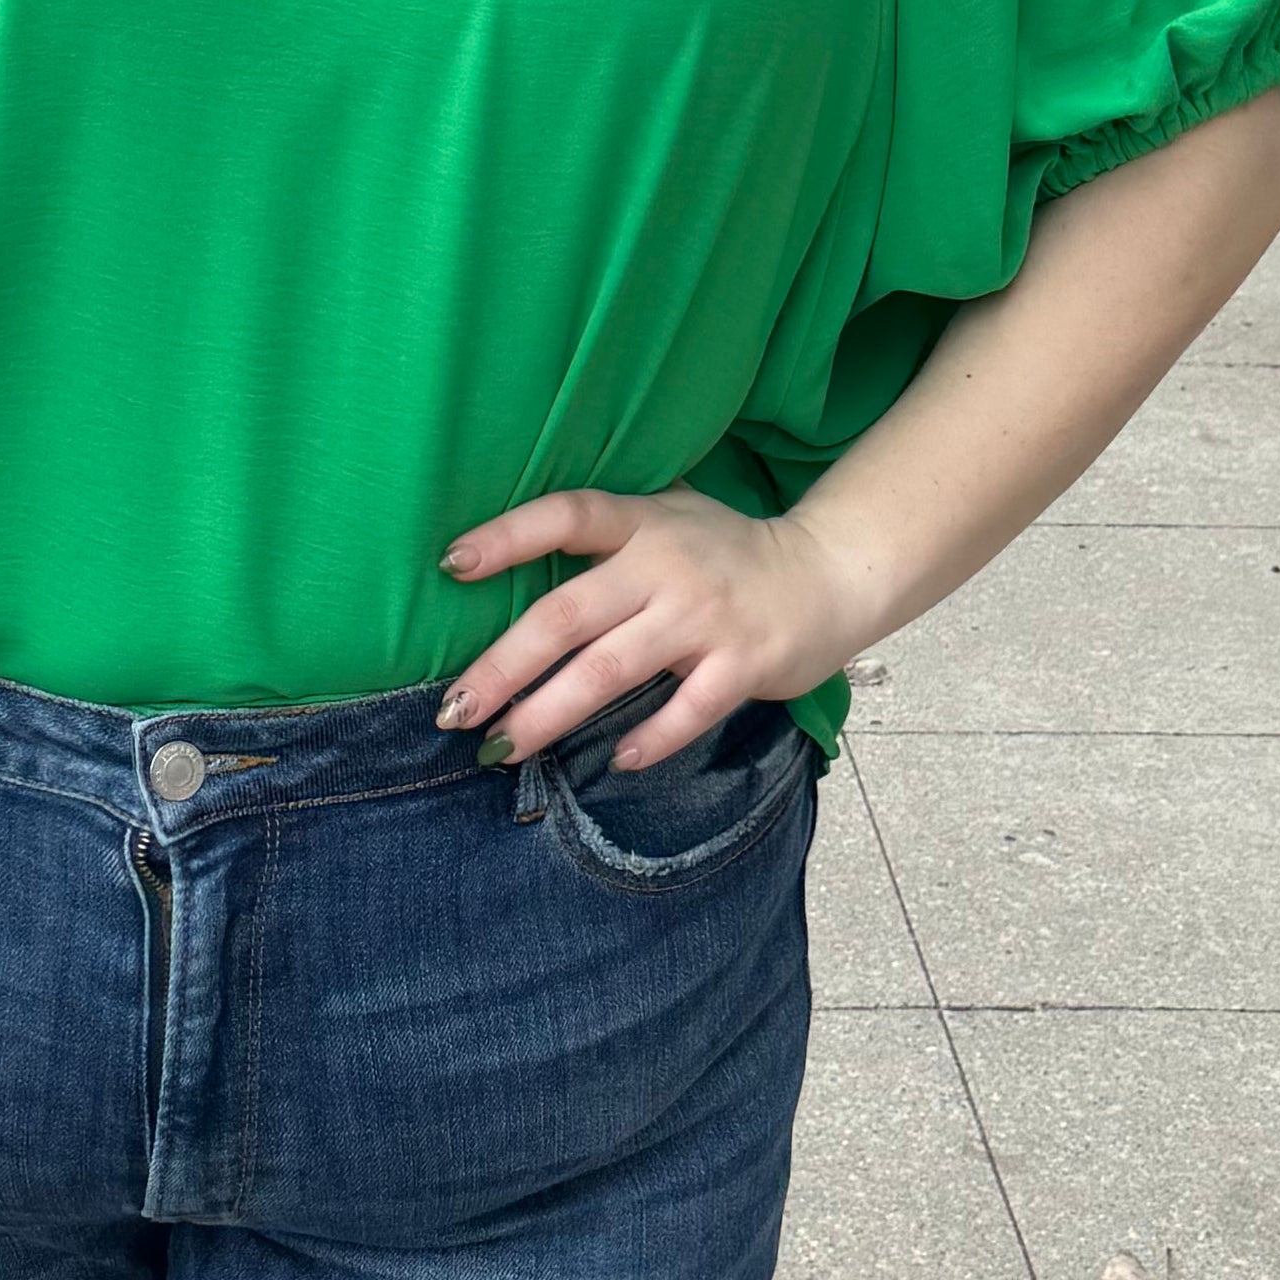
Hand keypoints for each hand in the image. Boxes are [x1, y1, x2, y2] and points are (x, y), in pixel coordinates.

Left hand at [434, 484, 872, 773]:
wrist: (828, 572)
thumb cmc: (726, 551)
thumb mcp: (669, 517)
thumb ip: (607, 532)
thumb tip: (507, 557)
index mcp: (642, 521)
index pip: (567, 516)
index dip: (507, 536)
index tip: (451, 565)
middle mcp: (667, 565)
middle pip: (567, 615)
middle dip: (504, 666)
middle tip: (456, 710)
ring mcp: (704, 616)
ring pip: (610, 670)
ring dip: (550, 713)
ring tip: (505, 747)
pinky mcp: (743, 663)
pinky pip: (686, 710)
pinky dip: (649, 740)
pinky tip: (615, 763)